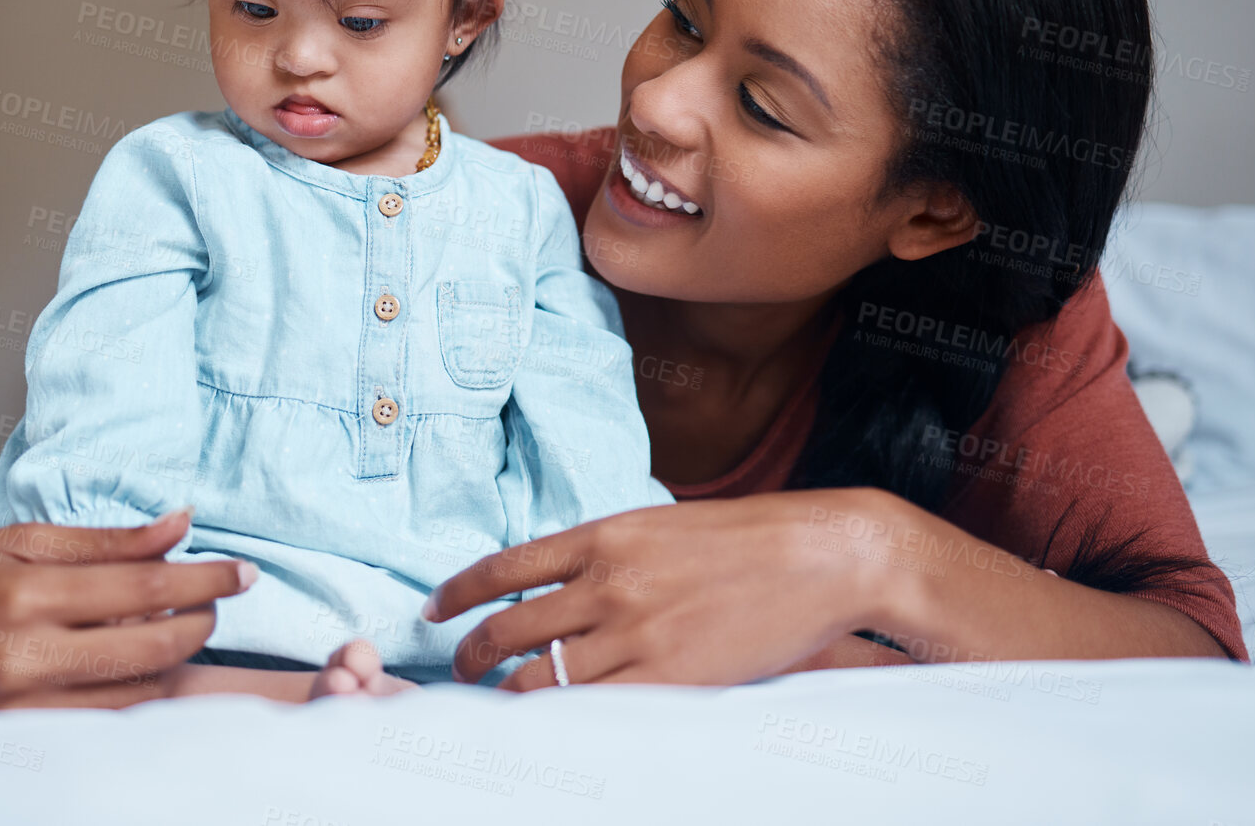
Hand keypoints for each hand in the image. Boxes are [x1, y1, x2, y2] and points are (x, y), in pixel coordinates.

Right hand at [0, 511, 254, 708]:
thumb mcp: (17, 540)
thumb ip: (105, 540)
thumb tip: (181, 523)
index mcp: (27, 591)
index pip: (144, 584)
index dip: (206, 577)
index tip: (244, 571)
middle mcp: (27, 652)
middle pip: (154, 643)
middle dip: (205, 619)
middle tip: (224, 596)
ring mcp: (25, 703)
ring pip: (139, 690)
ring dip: (183, 659)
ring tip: (193, 625)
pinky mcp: (21, 735)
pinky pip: (108, 719)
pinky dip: (145, 693)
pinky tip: (158, 667)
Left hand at [424, 490, 895, 689]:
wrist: (820, 554)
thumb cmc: (748, 539)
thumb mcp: (662, 526)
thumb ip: (609, 554)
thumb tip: (560, 584)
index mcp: (605, 535)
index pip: (505, 566)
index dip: (459, 592)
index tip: (435, 610)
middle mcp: (608, 582)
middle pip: (509, 628)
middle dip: (470, 656)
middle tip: (458, 670)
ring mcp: (636, 632)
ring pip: (540, 678)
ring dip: (506, 698)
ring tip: (495, 707)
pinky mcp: (669, 675)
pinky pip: (593, 708)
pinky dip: (560, 721)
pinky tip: (548, 728)